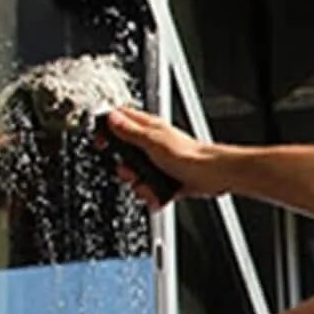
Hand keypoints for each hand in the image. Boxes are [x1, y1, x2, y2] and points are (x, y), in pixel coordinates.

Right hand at [96, 107, 218, 208]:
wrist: (211, 175)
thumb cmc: (188, 155)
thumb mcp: (152, 141)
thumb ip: (130, 131)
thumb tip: (111, 118)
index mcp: (149, 128)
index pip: (121, 120)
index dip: (107, 129)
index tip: (101, 143)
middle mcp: (153, 144)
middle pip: (125, 154)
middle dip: (125, 168)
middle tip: (131, 171)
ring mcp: (159, 163)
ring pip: (137, 175)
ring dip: (139, 185)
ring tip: (148, 185)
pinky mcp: (166, 179)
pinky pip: (150, 189)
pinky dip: (152, 195)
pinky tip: (157, 194)